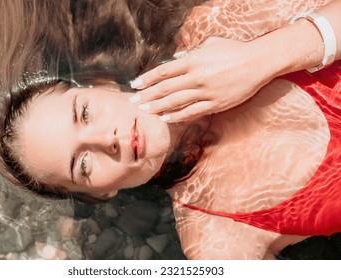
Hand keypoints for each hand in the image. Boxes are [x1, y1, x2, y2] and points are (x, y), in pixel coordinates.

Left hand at [129, 37, 273, 122]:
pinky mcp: (216, 104)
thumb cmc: (233, 50)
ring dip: (158, 107)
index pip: (163, 71)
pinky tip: (165, 118)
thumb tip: (173, 60)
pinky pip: (193, 112)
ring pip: (176, 102)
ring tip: (145, 111)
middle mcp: (197, 76)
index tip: (135, 84)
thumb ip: (189, 53)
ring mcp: (206, 92)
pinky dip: (177, 116)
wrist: (258, 62)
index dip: (147, 79)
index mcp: (193, 60)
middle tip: (134, 101)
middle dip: (147, 95)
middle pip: (166, 88)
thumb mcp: (210, 44)